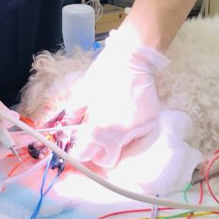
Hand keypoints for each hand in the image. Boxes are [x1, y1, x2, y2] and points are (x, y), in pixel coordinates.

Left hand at [64, 25, 168, 168]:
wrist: (132, 58)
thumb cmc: (103, 75)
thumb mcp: (82, 95)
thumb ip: (73, 117)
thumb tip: (66, 131)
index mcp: (99, 130)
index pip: (86, 156)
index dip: (81, 153)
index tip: (80, 148)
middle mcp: (120, 135)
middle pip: (108, 159)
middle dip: (100, 152)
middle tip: (96, 139)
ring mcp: (139, 130)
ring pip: (125, 148)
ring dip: (117, 140)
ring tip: (114, 120)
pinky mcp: (151, 123)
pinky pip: (138, 136)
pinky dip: (131, 130)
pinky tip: (128, 114)